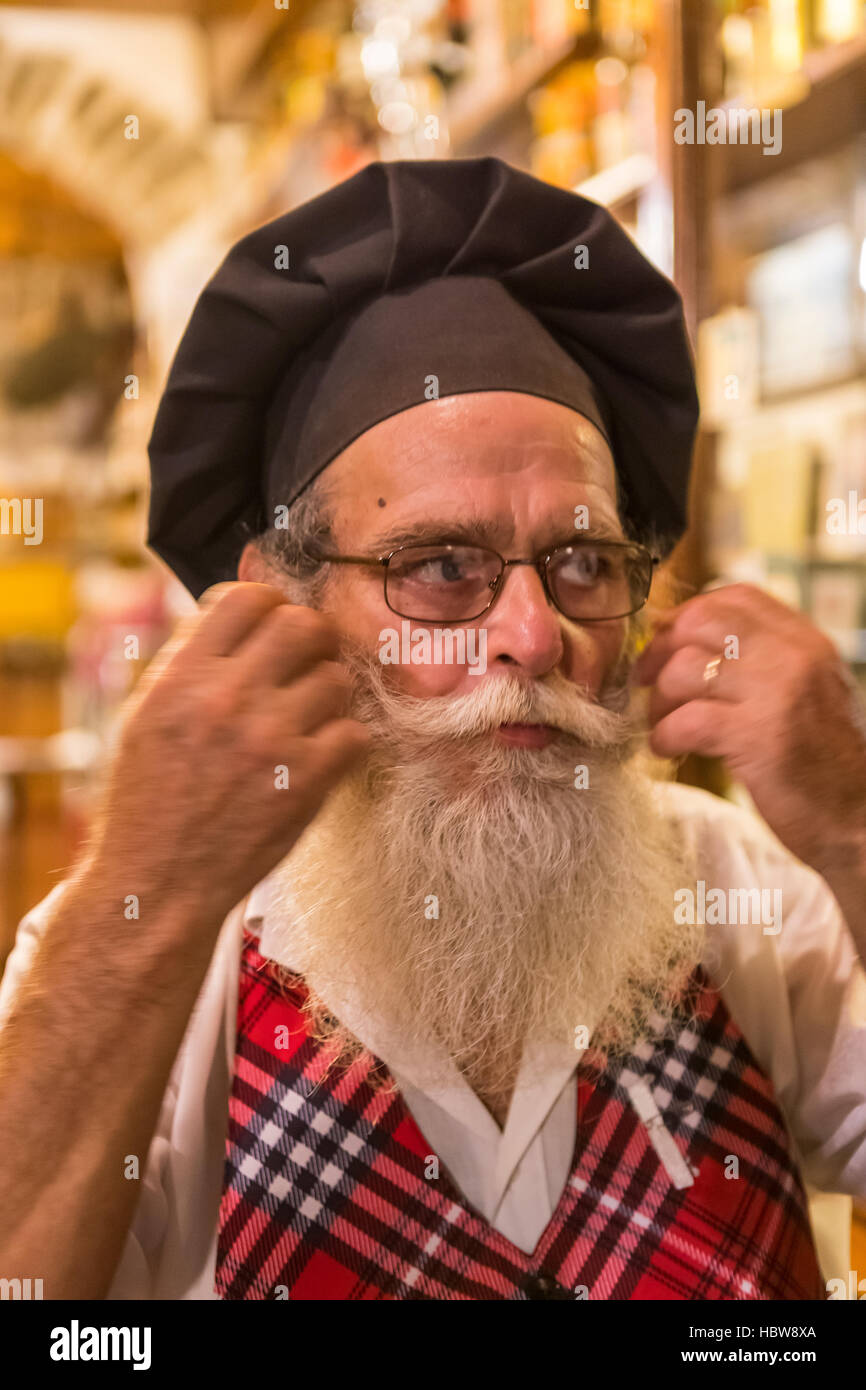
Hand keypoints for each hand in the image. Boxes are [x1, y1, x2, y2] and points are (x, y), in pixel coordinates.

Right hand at [83, 582, 369, 929]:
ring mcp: (271, 740)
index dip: (268, 606)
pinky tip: (319, 757)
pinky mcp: (306, 782)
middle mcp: (227, 699)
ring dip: (328, 697)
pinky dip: (343, 743)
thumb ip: (192, 661)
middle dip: (311, 641)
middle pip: (304, 625)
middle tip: (305, 665)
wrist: (158, 882)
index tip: (271, 628)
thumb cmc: (149, 799)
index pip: (248, 598)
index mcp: (182, 677)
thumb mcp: (146, 715)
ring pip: (337, 678)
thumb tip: (245, 615)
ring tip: (306, 722)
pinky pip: (356, 733)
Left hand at [634, 583, 865, 875]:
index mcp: (805, 642)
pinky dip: (664, 735)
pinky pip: (686, 721)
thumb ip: (761, 661)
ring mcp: (777, 694)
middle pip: (701, 622)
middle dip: (661, 651)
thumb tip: (686, 639)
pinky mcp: (758, 738)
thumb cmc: (819, 762)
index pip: (735, 596)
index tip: (668, 644)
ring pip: (684, 669)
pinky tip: (667, 749)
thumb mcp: (803, 693)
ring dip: (658, 700)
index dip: (687, 615)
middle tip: (647, 682)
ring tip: (661, 725)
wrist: (856, 819)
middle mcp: (794, 658)